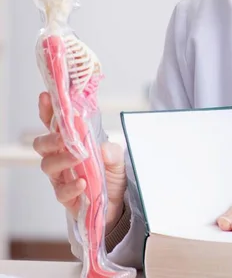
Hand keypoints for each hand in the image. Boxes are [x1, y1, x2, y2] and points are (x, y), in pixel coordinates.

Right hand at [32, 92, 126, 232]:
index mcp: (72, 143)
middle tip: (64, 137)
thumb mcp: (118, 158)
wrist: (120, 202)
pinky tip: (83, 183)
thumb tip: (103, 148)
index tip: (46, 97)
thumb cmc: (113, 175)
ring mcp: (62, 177)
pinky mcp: (67, 197)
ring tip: (78, 159)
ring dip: (62, 160)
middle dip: (50, 138)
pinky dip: (71, 186)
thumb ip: (112, 151)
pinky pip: (61, 192)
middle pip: (42, 145)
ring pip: (48, 166)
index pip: (55, 125)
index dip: (48, 111)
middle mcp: (62, 158)